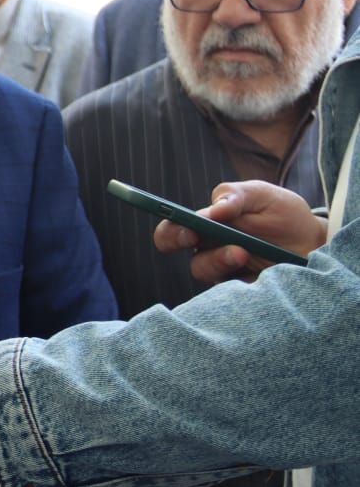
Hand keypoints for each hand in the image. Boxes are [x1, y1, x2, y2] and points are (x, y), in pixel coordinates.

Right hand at [151, 180, 324, 282]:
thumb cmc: (283, 215)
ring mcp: (222, 269)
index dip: (171, 229)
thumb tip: (211, 211)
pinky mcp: (240, 289)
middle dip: (178, 242)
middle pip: (174, 248)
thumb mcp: (262, 195)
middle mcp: (207, 246)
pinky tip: (258, 272)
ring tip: (243, 253)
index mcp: (205, 223)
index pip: (173, 227)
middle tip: (197, 237)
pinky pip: (226, 291)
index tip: (188, 229)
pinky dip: (239, 281)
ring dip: (217, 260)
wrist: (314, 243)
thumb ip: (235, 196)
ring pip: (201, 269)